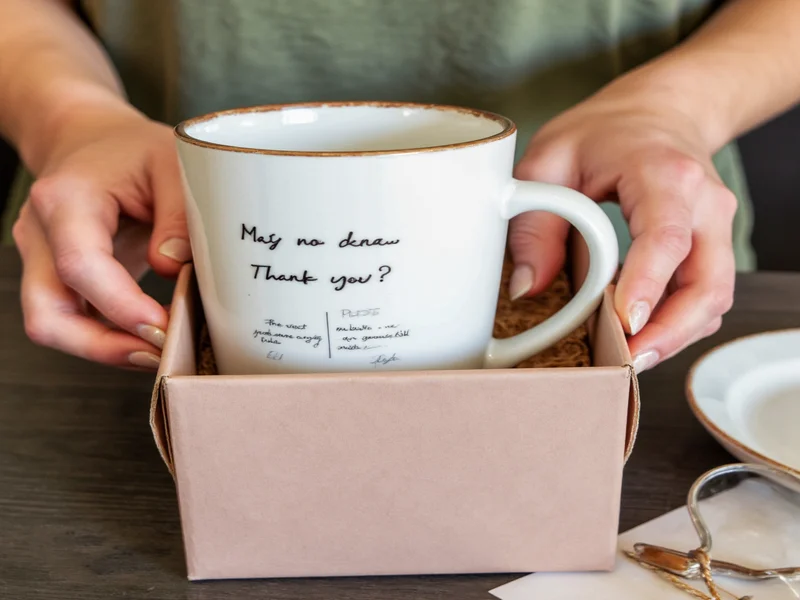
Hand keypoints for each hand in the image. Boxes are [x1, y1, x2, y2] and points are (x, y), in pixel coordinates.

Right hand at [12, 105, 189, 368]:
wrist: (90, 139)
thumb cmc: (132, 149)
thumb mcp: (171, 160)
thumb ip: (178, 212)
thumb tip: (174, 266)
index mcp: (66, 199)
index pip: (79, 266)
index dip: (121, 307)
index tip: (165, 327)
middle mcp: (41, 233)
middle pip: (49, 314)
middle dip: (104, 348)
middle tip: (162, 353)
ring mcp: (40, 259)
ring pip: (53, 325)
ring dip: (106, 350)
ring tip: (160, 350)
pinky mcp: (54, 277)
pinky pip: (72, 320)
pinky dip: (108, 338)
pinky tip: (149, 337)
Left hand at [508, 81, 735, 371]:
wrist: (658, 113)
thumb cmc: (603, 133)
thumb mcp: (550, 160)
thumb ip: (534, 221)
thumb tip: (527, 287)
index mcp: (663, 174)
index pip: (666, 236)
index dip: (647, 283)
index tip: (624, 321)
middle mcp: (704, 203)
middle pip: (707, 282)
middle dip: (669, 332)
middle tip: (624, 360)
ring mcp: (716, 227)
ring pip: (713, 297)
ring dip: (675, 336)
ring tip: (627, 356)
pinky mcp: (713, 247)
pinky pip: (707, 296)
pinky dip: (679, 324)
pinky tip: (640, 333)